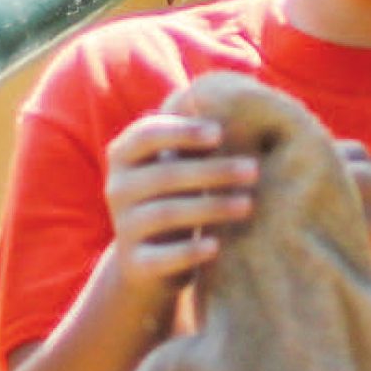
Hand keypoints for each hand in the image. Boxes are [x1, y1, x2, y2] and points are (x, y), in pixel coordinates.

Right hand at [101, 111, 261, 302]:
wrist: (148, 260)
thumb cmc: (174, 196)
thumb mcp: (175, 165)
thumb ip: (195, 141)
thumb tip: (244, 107)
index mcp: (124, 156)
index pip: (146, 135)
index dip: (182, 132)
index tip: (220, 134)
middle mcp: (117, 189)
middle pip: (165, 174)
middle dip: (213, 171)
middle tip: (253, 170)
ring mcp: (123, 226)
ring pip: (166, 213)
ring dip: (211, 207)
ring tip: (248, 205)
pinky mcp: (135, 263)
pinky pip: (161, 257)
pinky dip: (189, 252)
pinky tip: (217, 246)